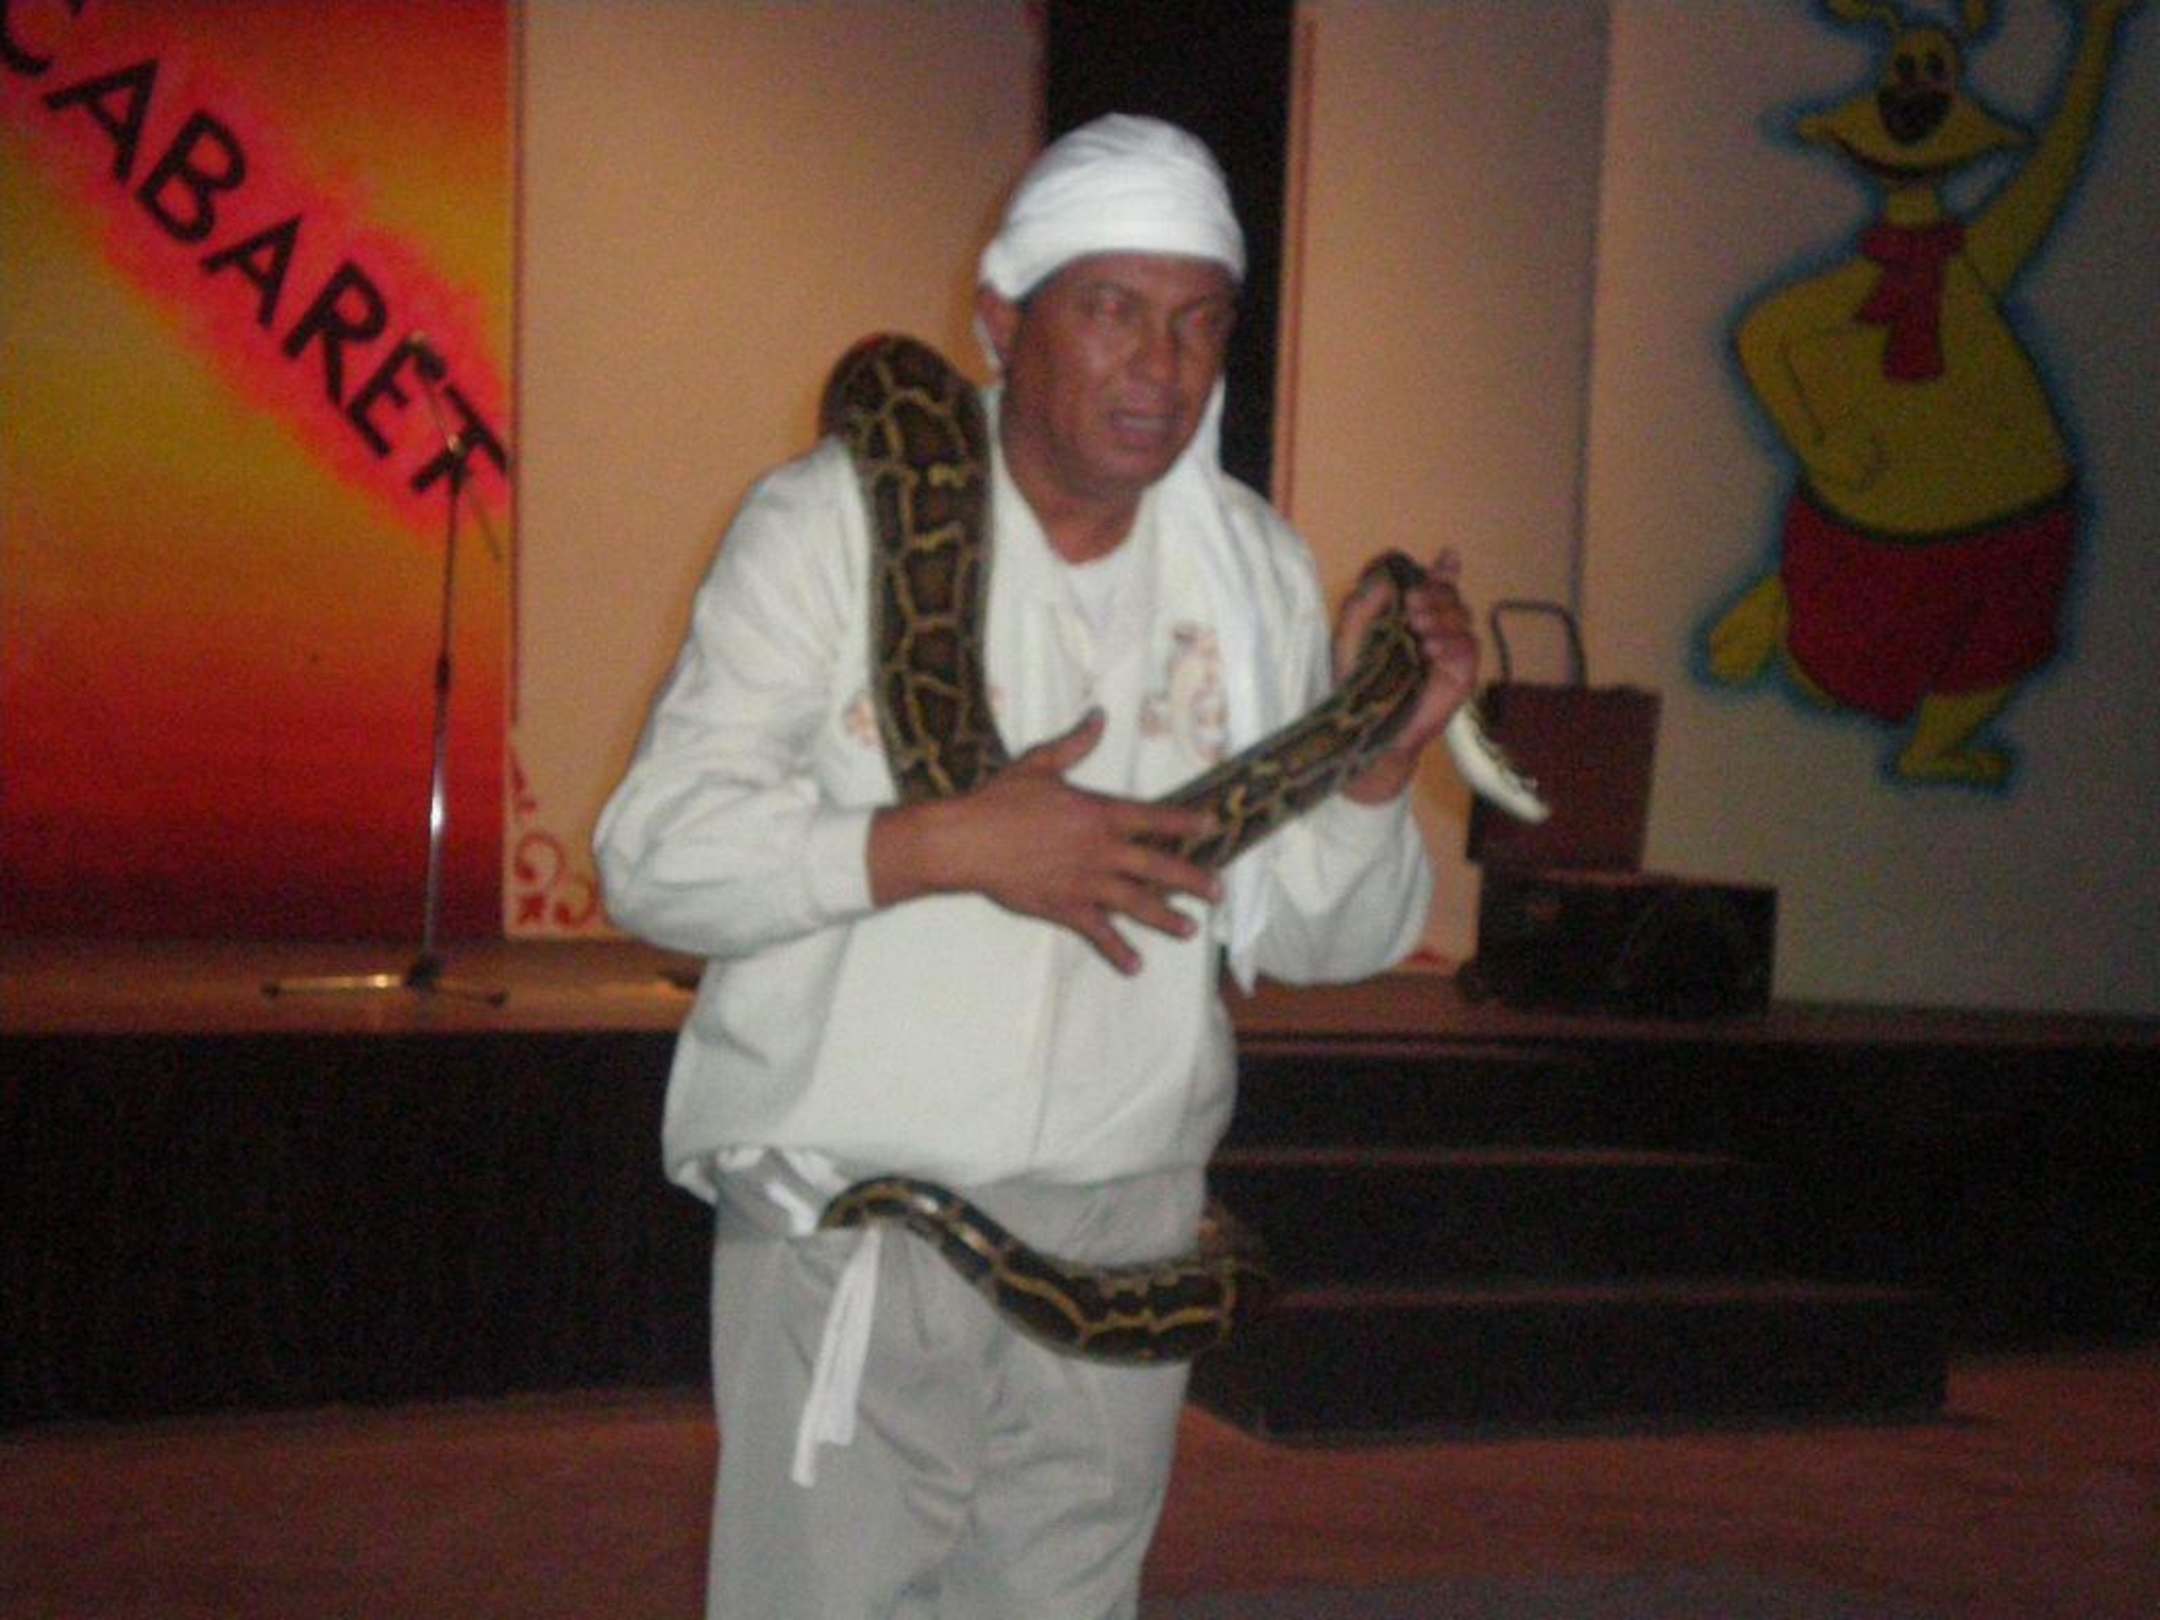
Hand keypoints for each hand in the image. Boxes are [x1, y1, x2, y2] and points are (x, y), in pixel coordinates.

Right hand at [867, 709, 1221, 974]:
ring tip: (1190, 930)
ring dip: (1166, 918)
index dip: (1186, 822)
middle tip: (1218, 892)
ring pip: (1137, 904)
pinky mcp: (1064, 907)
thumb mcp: (1040, 764)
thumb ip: (1076, 744)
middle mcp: (1101, 850)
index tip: (1213, 825)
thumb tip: (1099, 716)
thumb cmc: (1000, 799)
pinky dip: (1117, 950)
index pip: (1154, 818)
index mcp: (1099, 814)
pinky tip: (1135, 966)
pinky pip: (1097, 932)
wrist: (966, 840)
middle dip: (1192, 880)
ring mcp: (1085, 883)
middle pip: (1158, 867)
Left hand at [1333, 549, 1479, 804]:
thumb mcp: (1350, 633)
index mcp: (1409, 612)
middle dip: (1435, 592)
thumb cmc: (1356, 679)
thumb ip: (1365, 600)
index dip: (1444, 569)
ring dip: (1442, 615)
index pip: (1433, 583)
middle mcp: (1434, 625)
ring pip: (1462, 615)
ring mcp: (1451, 648)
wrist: (1367, 725)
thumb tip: (1387, 573)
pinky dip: (1452, 642)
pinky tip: (1430, 650)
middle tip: (1412, 604)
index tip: (1446, 559)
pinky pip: (1469, 646)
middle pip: (1450, 593)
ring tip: (1418, 629)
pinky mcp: (1462, 672)